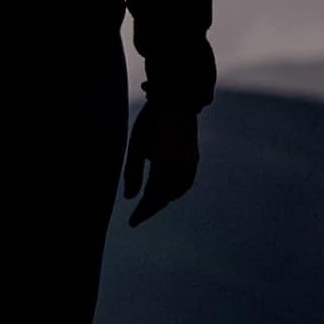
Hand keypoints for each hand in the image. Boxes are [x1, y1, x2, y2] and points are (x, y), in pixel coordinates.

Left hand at [123, 98, 199, 227]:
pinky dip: (175, 190)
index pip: (153, 197)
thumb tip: (130, 198)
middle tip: (138, 217)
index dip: (142, 212)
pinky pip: (185, 182)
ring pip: (177, 191)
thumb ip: (132, 173)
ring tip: (150, 204)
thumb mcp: (136, 145)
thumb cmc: (151, 121)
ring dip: (164, 200)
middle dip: (151, 208)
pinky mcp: (194, 157)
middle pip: (166, 197)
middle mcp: (181, 168)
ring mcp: (190, 163)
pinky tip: (167, 189)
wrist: (176, 100)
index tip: (132, 223)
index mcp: (165, 166)